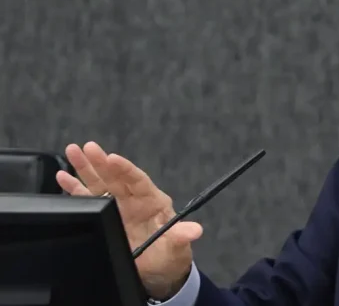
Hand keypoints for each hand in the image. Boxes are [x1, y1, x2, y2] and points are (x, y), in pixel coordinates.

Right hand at [56, 142, 202, 299]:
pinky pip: (87, 199)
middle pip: (115, 177)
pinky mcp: (104, 216)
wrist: (157, 270)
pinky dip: (74, 188)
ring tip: (73, 150)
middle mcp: (133, 199)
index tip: (112, 157)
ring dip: (85, 168)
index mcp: (152, 201)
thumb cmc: (170, 253)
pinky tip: (62, 177)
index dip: (125, 169)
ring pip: (99, 183)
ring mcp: (117, 207)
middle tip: (88, 147)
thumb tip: (196, 231)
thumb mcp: (177, 246)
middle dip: (101, 162)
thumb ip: (182, 236)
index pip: (138, 180)